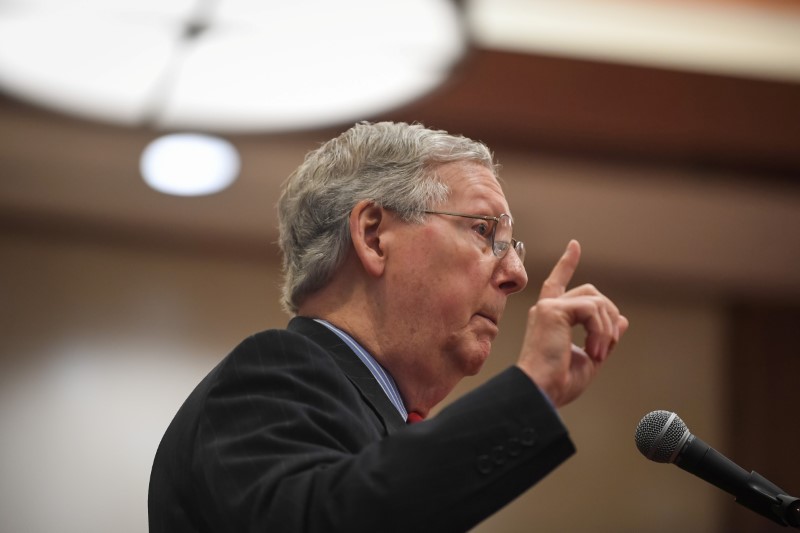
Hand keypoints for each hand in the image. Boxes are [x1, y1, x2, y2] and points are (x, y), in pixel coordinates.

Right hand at [516, 240, 628, 406]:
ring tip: (598, 353)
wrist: (542, 390)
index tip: (574, 245)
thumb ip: (604, 338)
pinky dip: (600, 331)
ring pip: (596, 301)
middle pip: (591, 293)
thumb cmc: (559, 382)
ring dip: (607, 329)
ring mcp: (548, 306)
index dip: (567, 264)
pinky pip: (591, 309)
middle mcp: (547, 308)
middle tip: (607, 347)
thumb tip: (622, 320)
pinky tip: (594, 350)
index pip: (559, 283)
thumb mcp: (590, 358)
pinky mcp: (552, 309)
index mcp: (552, 318)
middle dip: (609, 316)